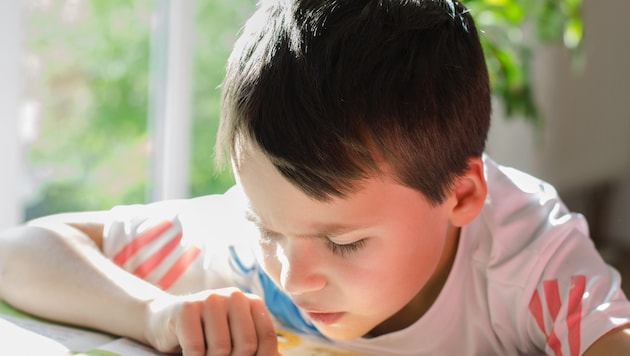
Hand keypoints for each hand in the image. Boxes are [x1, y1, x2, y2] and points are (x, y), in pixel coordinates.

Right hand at [145, 287, 278, 354]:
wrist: (165, 323)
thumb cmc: (207, 336)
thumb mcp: (235, 339)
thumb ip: (258, 348)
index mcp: (252, 303)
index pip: (266, 338)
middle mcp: (234, 295)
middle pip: (246, 345)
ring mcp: (210, 298)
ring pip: (221, 349)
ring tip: (204, 354)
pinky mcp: (186, 308)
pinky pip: (196, 348)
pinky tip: (188, 353)